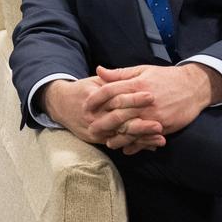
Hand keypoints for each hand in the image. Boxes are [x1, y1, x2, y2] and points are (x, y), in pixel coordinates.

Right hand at [42, 75, 160, 149]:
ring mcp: (93, 130)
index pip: (115, 99)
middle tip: (160, 124)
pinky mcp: (96, 140)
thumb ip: (111, 79)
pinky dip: (135, 145)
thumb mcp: (95, 81)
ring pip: (120, 136)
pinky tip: (151, 146)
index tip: (151, 96)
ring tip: (160, 139)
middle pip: (119, 122)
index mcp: (92, 99)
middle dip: (141, 124)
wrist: (60, 105)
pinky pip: (118, 143)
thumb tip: (126, 76)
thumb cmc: (83, 90)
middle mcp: (92, 117)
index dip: (134, 98)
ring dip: (142, 139)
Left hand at [87, 63, 221, 143]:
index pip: (110, 92)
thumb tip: (99, 70)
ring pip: (130, 129)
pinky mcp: (164, 126)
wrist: (194, 87)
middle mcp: (144, 101)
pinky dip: (136, 145)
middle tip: (90, 129)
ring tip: (108, 143)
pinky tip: (127, 149)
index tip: (85, 106)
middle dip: (102, 123)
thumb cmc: (166, 77)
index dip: (95, 99)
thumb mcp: (143, 71)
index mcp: (137, 85)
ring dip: (118, 138)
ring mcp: (154, 115)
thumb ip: (120, 74)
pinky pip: (146, 138)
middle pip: (117, 113)